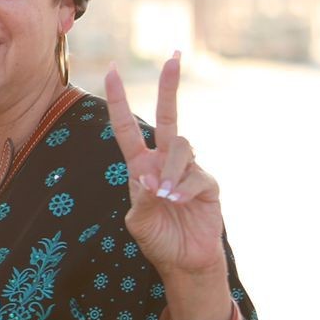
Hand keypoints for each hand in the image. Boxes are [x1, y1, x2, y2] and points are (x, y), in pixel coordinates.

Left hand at [105, 54, 229, 296]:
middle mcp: (164, 161)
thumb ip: (143, 199)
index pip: (126, 128)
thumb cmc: (157, 240)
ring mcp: (188, 170)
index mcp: (140, 166)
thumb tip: (150, 178)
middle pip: (168, 116)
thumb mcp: (139, 222)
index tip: (111, 71)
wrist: (184, 262)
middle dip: (170, 86)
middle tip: (174, 56)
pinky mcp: (208, 184)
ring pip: (182, 148)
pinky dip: (186, 189)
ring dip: (172, 171)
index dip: (118, 101)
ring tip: (167, 198)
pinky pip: (197, 176)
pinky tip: (181, 203)